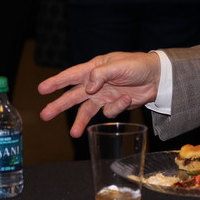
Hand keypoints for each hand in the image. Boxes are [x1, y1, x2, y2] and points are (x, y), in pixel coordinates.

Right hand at [38, 51, 160, 136]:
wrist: (158, 77)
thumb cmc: (138, 65)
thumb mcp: (119, 65)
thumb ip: (101, 74)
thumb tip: (88, 87)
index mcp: (94, 68)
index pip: (71, 76)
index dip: (56, 82)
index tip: (42, 89)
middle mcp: (95, 83)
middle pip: (73, 96)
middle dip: (59, 105)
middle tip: (45, 115)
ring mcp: (104, 95)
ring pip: (87, 110)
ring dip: (80, 121)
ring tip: (74, 134)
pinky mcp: (114, 105)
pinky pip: (109, 111)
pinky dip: (117, 107)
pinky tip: (127, 98)